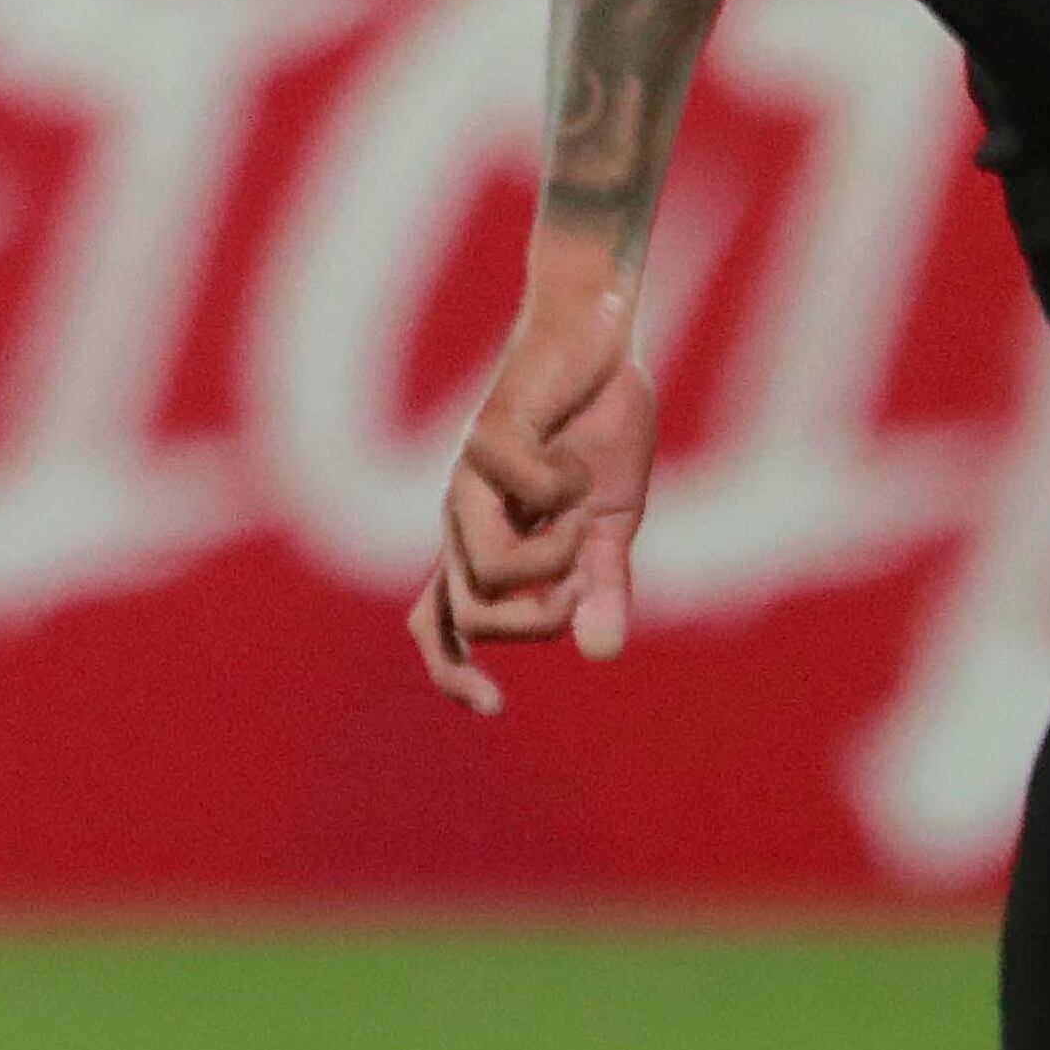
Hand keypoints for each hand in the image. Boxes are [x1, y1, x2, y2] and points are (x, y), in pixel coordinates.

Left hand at [410, 280, 659, 714]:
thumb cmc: (596, 432)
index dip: (452, 672)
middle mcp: (463, 519)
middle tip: (582, 585)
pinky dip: (565, 489)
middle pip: (467, 615)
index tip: (492, 707)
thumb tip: (600, 653)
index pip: (440, 624)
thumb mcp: (610, 523)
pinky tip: (574, 459)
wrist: (596, 342)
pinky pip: (522, 492)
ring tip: (584, 518)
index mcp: (485, 546)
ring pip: (488, 569)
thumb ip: (601, 587)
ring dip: (557, 559)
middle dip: (536, 622)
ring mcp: (468, 478)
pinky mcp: (486, 435)